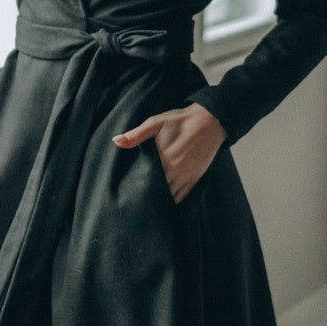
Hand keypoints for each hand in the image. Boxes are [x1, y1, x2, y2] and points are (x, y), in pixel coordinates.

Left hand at [112, 103, 226, 204]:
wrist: (210, 121)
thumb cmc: (180, 121)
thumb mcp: (156, 123)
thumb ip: (137, 134)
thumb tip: (116, 141)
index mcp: (163, 160)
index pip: (144, 181)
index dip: (135, 187)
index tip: (127, 190)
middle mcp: (174, 173)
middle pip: (156, 192)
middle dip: (146, 195)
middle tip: (133, 200)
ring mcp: (185, 178)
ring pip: (168, 198)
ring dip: (158, 201)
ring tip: (147, 204)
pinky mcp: (194, 180)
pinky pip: (181, 197)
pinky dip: (172, 202)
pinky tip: (164, 204)